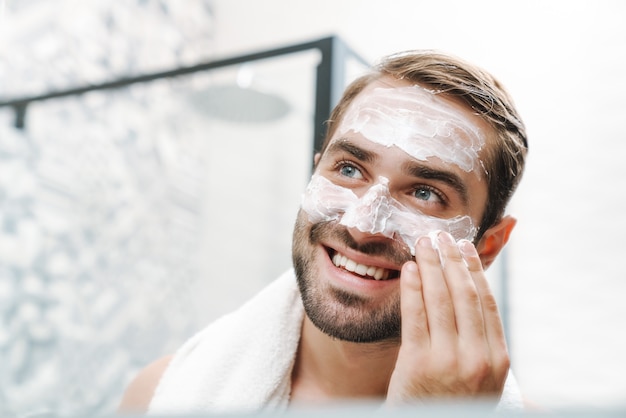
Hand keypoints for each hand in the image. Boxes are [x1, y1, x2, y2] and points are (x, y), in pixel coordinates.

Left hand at [386, 231, 509, 403]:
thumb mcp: (482, 380)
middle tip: (442, 237)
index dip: (475, 270)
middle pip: (464, 295)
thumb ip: (482, 345)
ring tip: (424, 244)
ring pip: (440, 299)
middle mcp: (477, 358)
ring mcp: (447, 360)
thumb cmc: (452, 403)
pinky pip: (415, 315)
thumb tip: (475, 297)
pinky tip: (408, 268)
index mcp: (498, 360)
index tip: (465, 248)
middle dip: (452, 260)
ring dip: (431, 265)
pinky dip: (412, 288)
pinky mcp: (417, 363)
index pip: (487, 302)